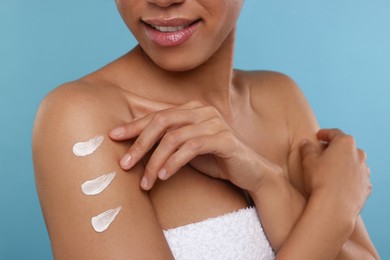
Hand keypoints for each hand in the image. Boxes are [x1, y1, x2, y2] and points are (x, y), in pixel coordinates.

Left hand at [109, 101, 280, 190]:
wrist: (250, 172)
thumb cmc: (216, 160)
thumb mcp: (187, 149)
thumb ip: (168, 142)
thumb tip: (136, 148)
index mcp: (192, 109)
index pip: (157, 115)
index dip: (133, 126)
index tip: (113, 137)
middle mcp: (202, 111)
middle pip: (162, 122)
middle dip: (139, 143)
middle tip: (123, 164)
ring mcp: (214, 123)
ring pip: (174, 138)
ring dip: (155, 161)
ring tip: (145, 181)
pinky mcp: (223, 139)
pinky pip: (192, 148)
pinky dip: (174, 163)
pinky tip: (164, 176)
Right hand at [299, 128, 371, 219]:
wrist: (335, 207)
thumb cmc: (320, 180)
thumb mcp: (308, 160)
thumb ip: (307, 148)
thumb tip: (306, 142)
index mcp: (345, 143)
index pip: (334, 133)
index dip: (325, 134)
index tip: (319, 136)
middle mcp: (359, 154)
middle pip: (345, 147)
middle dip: (334, 149)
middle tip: (322, 153)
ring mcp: (364, 171)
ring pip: (353, 163)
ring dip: (343, 164)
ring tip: (330, 170)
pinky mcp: (366, 186)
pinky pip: (356, 178)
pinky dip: (349, 178)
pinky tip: (339, 184)